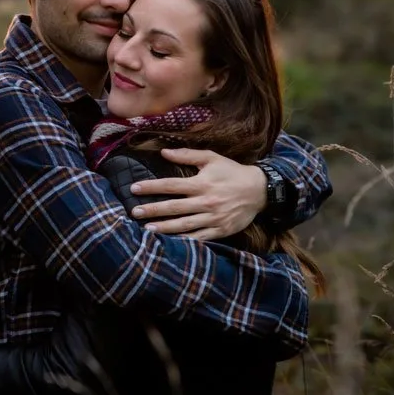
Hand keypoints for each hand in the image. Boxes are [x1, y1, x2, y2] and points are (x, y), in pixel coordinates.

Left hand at [128, 147, 266, 239]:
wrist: (259, 190)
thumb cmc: (232, 172)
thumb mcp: (212, 158)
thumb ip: (187, 154)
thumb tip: (163, 151)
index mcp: (202, 183)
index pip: (171, 185)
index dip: (151, 187)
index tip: (134, 188)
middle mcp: (206, 201)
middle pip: (174, 207)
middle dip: (153, 209)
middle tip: (134, 212)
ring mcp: (213, 217)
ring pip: (185, 224)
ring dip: (165, 228)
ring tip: (147, 229)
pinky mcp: (220, 230)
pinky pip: (200, 237)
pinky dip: (185, 240)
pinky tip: (171, 242)